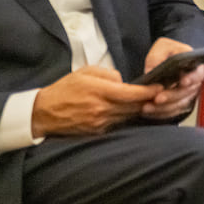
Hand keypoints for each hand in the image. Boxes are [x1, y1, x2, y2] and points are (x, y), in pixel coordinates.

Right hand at [32, 67, 160, 136]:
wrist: (43, 112)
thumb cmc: (65, 89)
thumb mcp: (85, 72)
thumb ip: (108, 74)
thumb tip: (124, 82)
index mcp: (99, 91)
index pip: (132, 93)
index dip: (149, 91)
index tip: (160, 87)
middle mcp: (101, 108)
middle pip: (133, 106)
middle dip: (148, 101)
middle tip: (160, 94)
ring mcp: (99, 122)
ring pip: (128, 116)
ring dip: (138, 109)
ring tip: (149, 102)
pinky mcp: (97, 132)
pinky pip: (118, 124)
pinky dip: (126, 117)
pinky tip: (130, 111)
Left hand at [139, 37, 203, 119]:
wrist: (166, 61)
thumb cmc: (167, 52)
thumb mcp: (163, 46)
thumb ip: (158, 56)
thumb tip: (151, 71)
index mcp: (194, 66)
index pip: (198, 74)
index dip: (192, 78)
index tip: (183, 82)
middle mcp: (193, 83)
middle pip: (187, 93)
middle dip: (172, 97)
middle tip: (158, 98)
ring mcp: (186, 95)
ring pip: (179, 105)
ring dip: (163, 108)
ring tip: (147, 107)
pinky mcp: (178, 104)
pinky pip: (172, 112)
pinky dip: (160, 113)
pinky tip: (148, 111)